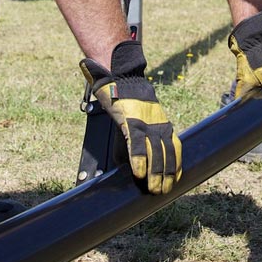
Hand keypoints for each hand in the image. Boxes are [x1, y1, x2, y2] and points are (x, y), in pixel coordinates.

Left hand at [81, 48, 181, 194]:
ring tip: (164, 190)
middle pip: (155, 151)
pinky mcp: (166, 127)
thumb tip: (85, 71)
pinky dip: (177, 162)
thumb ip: (95, 89)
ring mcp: (159, 125)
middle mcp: (149, 122)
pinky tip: (177, 177)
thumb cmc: (113, 92)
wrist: (130, 79)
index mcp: (131, 116)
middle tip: (154, 190)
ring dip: (167, 172)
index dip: (138, 159)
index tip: (137, 174)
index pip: (136, 141)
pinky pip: (175, 146)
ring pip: (167, 151)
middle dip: (155, 172)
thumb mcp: (102, 91)